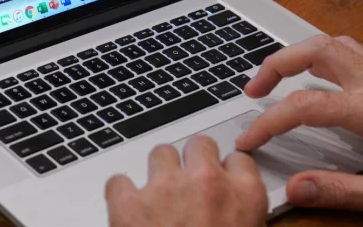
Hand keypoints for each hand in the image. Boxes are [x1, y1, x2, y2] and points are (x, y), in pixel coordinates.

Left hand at [105, 138, 266, 226]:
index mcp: (244, 198)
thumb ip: (242, 220)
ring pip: (160, 153)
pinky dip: (121, 195)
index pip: (239, 160)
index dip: (227, 170)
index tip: (221, 178)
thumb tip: (233, 216)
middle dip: (192, 160)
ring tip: (158, 198)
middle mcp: (206, 183)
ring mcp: (165, 188)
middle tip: (188, 181)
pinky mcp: (128, 203)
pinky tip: (127, 211)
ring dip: (159, 172)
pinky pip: (118, 181)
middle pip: (199, 144)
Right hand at [236, 35, 362, 220]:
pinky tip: (315, 78)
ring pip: (333, 43)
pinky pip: (349, 52)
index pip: (304, 107)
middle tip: (253, 90)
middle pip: (316, 50)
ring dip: (297, 54)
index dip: (268, 123)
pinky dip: (322, 56)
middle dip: (276, 65)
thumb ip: (341, 192)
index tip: (248, 139)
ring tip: (276, 77)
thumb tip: (294, 188)